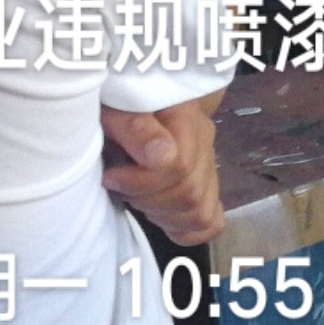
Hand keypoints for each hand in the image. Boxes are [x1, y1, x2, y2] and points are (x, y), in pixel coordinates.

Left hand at [100, 100, 224, 246]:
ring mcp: (210, 167)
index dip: (139, 181)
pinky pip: (212, 222)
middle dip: (146, 200)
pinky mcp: (207, 187)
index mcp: (187, 119)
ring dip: (161, 215)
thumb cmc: (121, 103)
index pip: (179, 167)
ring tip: (137, 198)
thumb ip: (136, 127)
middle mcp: (206, 144)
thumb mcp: (117, 108)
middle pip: (190, 195)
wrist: (136, 95)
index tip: (110, 176)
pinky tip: (160, 216)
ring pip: (201, 213)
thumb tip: (159, 156)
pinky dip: (186, 230)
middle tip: (119, 187)